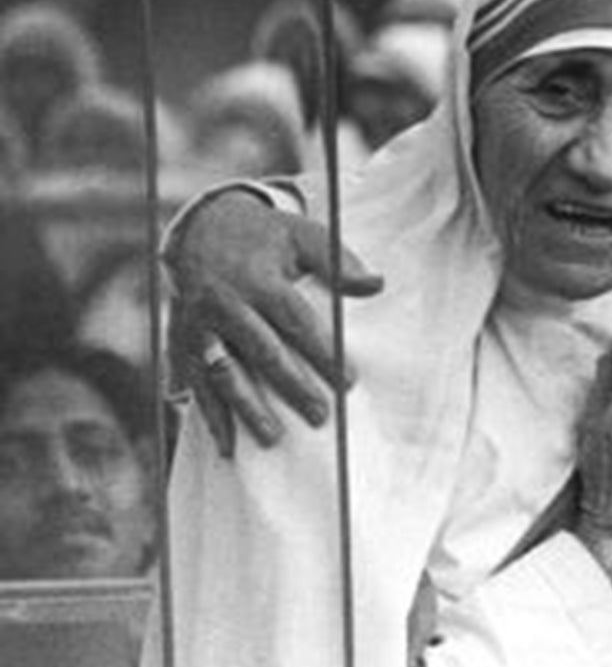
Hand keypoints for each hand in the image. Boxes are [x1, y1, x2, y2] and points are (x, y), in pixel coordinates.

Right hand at [168, 190, 382, 456]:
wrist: (202, 225)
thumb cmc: (266, 235)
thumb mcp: (304, 235)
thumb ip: (339, 262)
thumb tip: (377, 285)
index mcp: (258, 279)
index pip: (296, 322)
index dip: (323, 353)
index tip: (349, 382)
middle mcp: (224, 303)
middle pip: (261, 352)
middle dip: (291, 387)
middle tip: (320, 416)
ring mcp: (197, 323)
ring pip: (221, 372)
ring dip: (244, 409)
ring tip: (271, 439)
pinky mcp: (179, 337)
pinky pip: (190, 378)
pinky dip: (205, 411)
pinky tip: (224, 441)